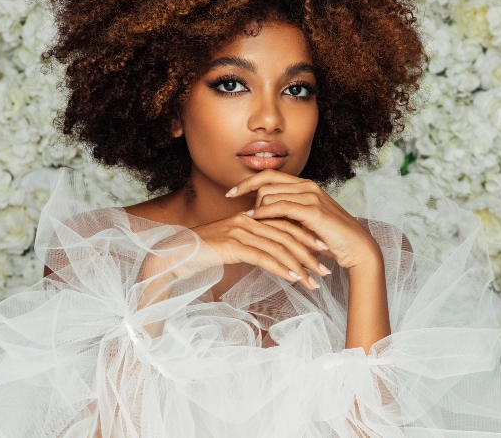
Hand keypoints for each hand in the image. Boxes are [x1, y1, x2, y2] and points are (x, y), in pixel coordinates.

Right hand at [192, 212, 328, 289]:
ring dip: (299, 266)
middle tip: (325, 270)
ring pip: (278, 247)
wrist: (175, 254)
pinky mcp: (233, 245)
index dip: (306, 238)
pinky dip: (281, 268)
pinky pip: (263, 257)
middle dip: (309, 254)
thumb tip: (268, 256)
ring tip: (314, 281)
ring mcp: (240, 231)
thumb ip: (250, 247)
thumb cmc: (202, 253)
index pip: (284, 225)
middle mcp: (247, 221)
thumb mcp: (230, 247)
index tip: (323, 252)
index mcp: (250, 219)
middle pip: (287, 235)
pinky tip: (294, 278)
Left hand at [226, 170, 379, 270]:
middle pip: (266, 183)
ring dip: (255, 208)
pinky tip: (254, 220)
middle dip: (248, 198)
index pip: (269, 175)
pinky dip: (264, 213)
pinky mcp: (313, 211)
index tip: (230, 192)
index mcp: (305, 185)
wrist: (356, 247)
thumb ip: (286, 213)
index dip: (247, 182)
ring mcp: (311, 196)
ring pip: (270, 194)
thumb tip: (261, 213)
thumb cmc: (330, 238)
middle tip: (241, 214)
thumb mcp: (304, 222)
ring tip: (246, 221)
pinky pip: (280, 207)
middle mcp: (307, 186)